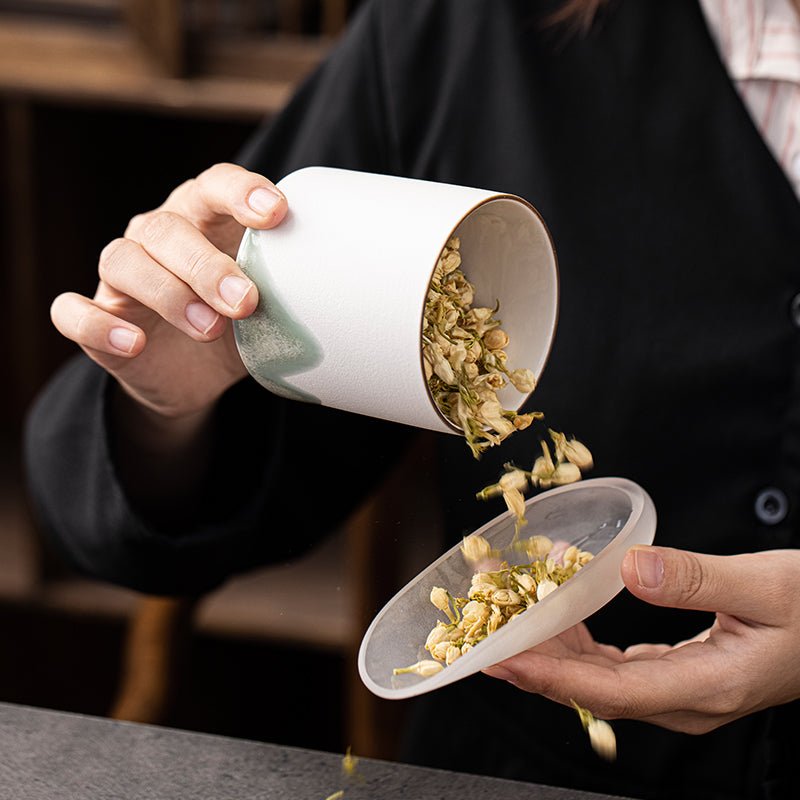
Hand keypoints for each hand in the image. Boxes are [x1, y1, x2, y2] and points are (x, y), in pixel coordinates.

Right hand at [50, 163, 286, 421]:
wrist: (195, 375)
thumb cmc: (238, 325)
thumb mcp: (271, 308)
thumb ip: (290, 290)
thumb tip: (338, 292)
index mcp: (203, 219)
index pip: (214, 185)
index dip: (241, 192)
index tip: (275, 214)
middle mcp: (157, 237)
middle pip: (168, 229)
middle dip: (207, 264)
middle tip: (246, 301)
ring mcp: (120, 276)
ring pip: (123, 262)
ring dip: (169, 294)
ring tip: (210, 328)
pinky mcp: (96, 317)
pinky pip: (72, 311)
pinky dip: (97, 323)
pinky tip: (134, 341)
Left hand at [483, 546, 799, 733]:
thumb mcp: (765, 585)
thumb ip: (698, 580)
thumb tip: (631, 569)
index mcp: (707, 686)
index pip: (611, 691)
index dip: (552, 678)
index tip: (503, 661)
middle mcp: (688, 699)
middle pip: (595, 690)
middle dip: (537, 665)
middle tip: (487, 640)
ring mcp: (684, 690)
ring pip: (603, 679)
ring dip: (557, 652)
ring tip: (516, 620)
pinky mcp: (682, 673)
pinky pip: (619, 665)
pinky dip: (585, 642)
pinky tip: (565, 616)